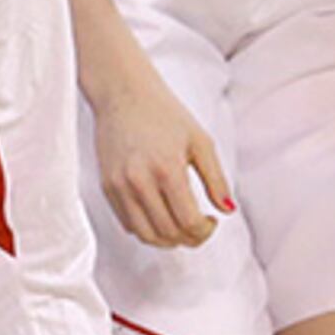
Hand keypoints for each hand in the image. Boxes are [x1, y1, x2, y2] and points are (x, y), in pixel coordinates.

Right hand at [91, 55, 231, 247]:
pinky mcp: (107, 187)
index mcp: (167, 169)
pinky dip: (147, 229)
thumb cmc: (165, 114)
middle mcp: (139, 181)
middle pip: (168, 233)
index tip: (211, 221)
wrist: (124, 94)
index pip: (188, 222)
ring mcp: (119, 186)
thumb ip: (216, 179)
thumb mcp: (200, 142)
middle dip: (190, 238)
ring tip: (181, 227)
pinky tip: (160, 215)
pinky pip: (128, 224)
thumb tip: (227, 210)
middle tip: (200, 228)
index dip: (206, 231)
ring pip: (146, 235)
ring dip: (168, 240)